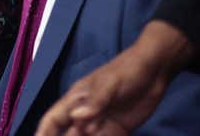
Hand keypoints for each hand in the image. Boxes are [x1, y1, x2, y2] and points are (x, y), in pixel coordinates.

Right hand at [35, 21, 193, 135]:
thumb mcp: (109, 84)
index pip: (54, 119)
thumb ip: (95, 102)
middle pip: (69, 134)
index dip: (44, 133)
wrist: (155, 70)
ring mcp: (102, 122)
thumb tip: (77, 118)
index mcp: (77, 99)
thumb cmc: (126, 70)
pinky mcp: (119, 129)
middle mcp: (86, 113)